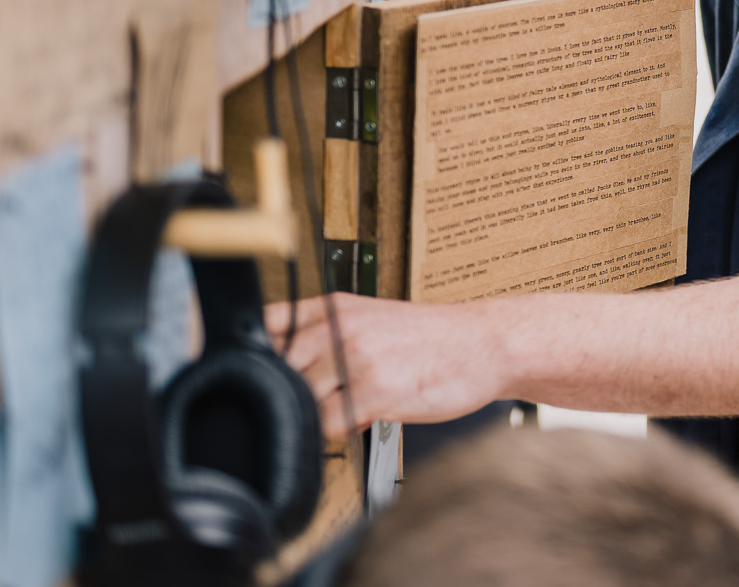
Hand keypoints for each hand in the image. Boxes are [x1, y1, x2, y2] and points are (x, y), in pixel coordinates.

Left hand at [268, 293, 508, 440]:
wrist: (486, 343)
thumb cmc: (434, 338)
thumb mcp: (373, 319)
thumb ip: (328, 338)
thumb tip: (282, 374)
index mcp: (335, 307)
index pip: (266, 325)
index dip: (252, 355)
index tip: (255, 372)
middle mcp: (340, 328)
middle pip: (276, 371)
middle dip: (289, 393)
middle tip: (321, 397)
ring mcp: (355, 359)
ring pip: (299, 401)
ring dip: (316, 414)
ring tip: (347, 407)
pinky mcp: (374, 391)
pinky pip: (327, 424)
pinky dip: (337, 431)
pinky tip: (360, 419)